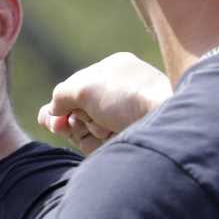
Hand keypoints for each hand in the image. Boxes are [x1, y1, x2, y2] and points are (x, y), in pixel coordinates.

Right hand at [37, 52, 171, 154]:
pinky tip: (110, 140)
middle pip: (79, 114)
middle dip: (74, 122)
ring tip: (105, 129)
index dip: (60, 108)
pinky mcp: (132, 140)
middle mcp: (121, 94)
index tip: (54, 120)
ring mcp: (127, 118)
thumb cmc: (128, 97)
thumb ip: (61, 94)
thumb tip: (52, 112)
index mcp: (114, 70)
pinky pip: (102, 147)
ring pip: (89, 133)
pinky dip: (98, 146)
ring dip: (88, 133)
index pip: (76, 90)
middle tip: (79, 122)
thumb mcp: (86, 86)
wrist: (166, 122)